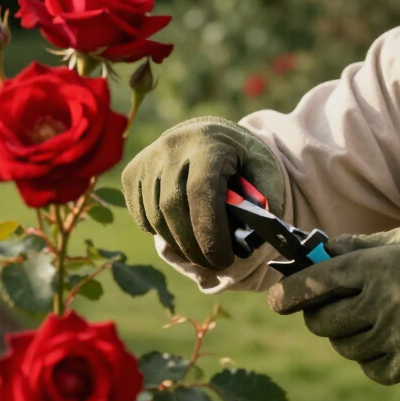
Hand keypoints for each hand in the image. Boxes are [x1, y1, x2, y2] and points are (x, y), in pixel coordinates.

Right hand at [122, 116, 283, 269]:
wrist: (209, 135)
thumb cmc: (241, 158)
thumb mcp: (265, 169)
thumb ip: (267, 197)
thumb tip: (261, 234)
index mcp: (208, 143)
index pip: (200, 191)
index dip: (209, 231)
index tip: (223, 259)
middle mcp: (172, 146)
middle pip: (173, 208)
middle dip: (194, 245)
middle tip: (214, 264)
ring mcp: (148, 159)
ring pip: (155, 216)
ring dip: (178, 245)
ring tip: (200, 254)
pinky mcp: (132, 173)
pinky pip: (141, 215)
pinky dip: (160, 233)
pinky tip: (181, 234)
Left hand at [269, 228, 399, 390]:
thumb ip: (361, 246)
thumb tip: (318, 248)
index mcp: (378, 264)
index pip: (316, 282)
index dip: (288, 294)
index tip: (275, 301)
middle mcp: (382, 300)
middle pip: (323, 322)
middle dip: (320, 318)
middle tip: (330, 313)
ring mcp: (396, 335)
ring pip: (346, 347)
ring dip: (353, 339)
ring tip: (380, 323)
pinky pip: (372, 369)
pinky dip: (378, 360)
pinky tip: (399, 342)